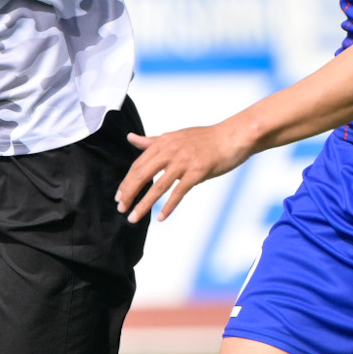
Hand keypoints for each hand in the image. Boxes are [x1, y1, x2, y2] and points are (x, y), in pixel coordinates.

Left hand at [116, 121, 251, 223]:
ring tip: (133, 217)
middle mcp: (170, 150)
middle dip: (129, 193)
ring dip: (143, 204)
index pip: (138, 165)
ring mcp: (184, 161)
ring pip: (157, 186)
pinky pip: (179, 192)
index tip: (119, 196)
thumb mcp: (175, 136)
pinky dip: (168, 206)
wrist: (233, 136)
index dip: (127, 182)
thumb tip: (130, 138)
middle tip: (121, 209)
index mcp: (163, 142)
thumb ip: (152, 141)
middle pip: (142, 174)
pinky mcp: (197, 171)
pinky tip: (160, 217)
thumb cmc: (205, 139)